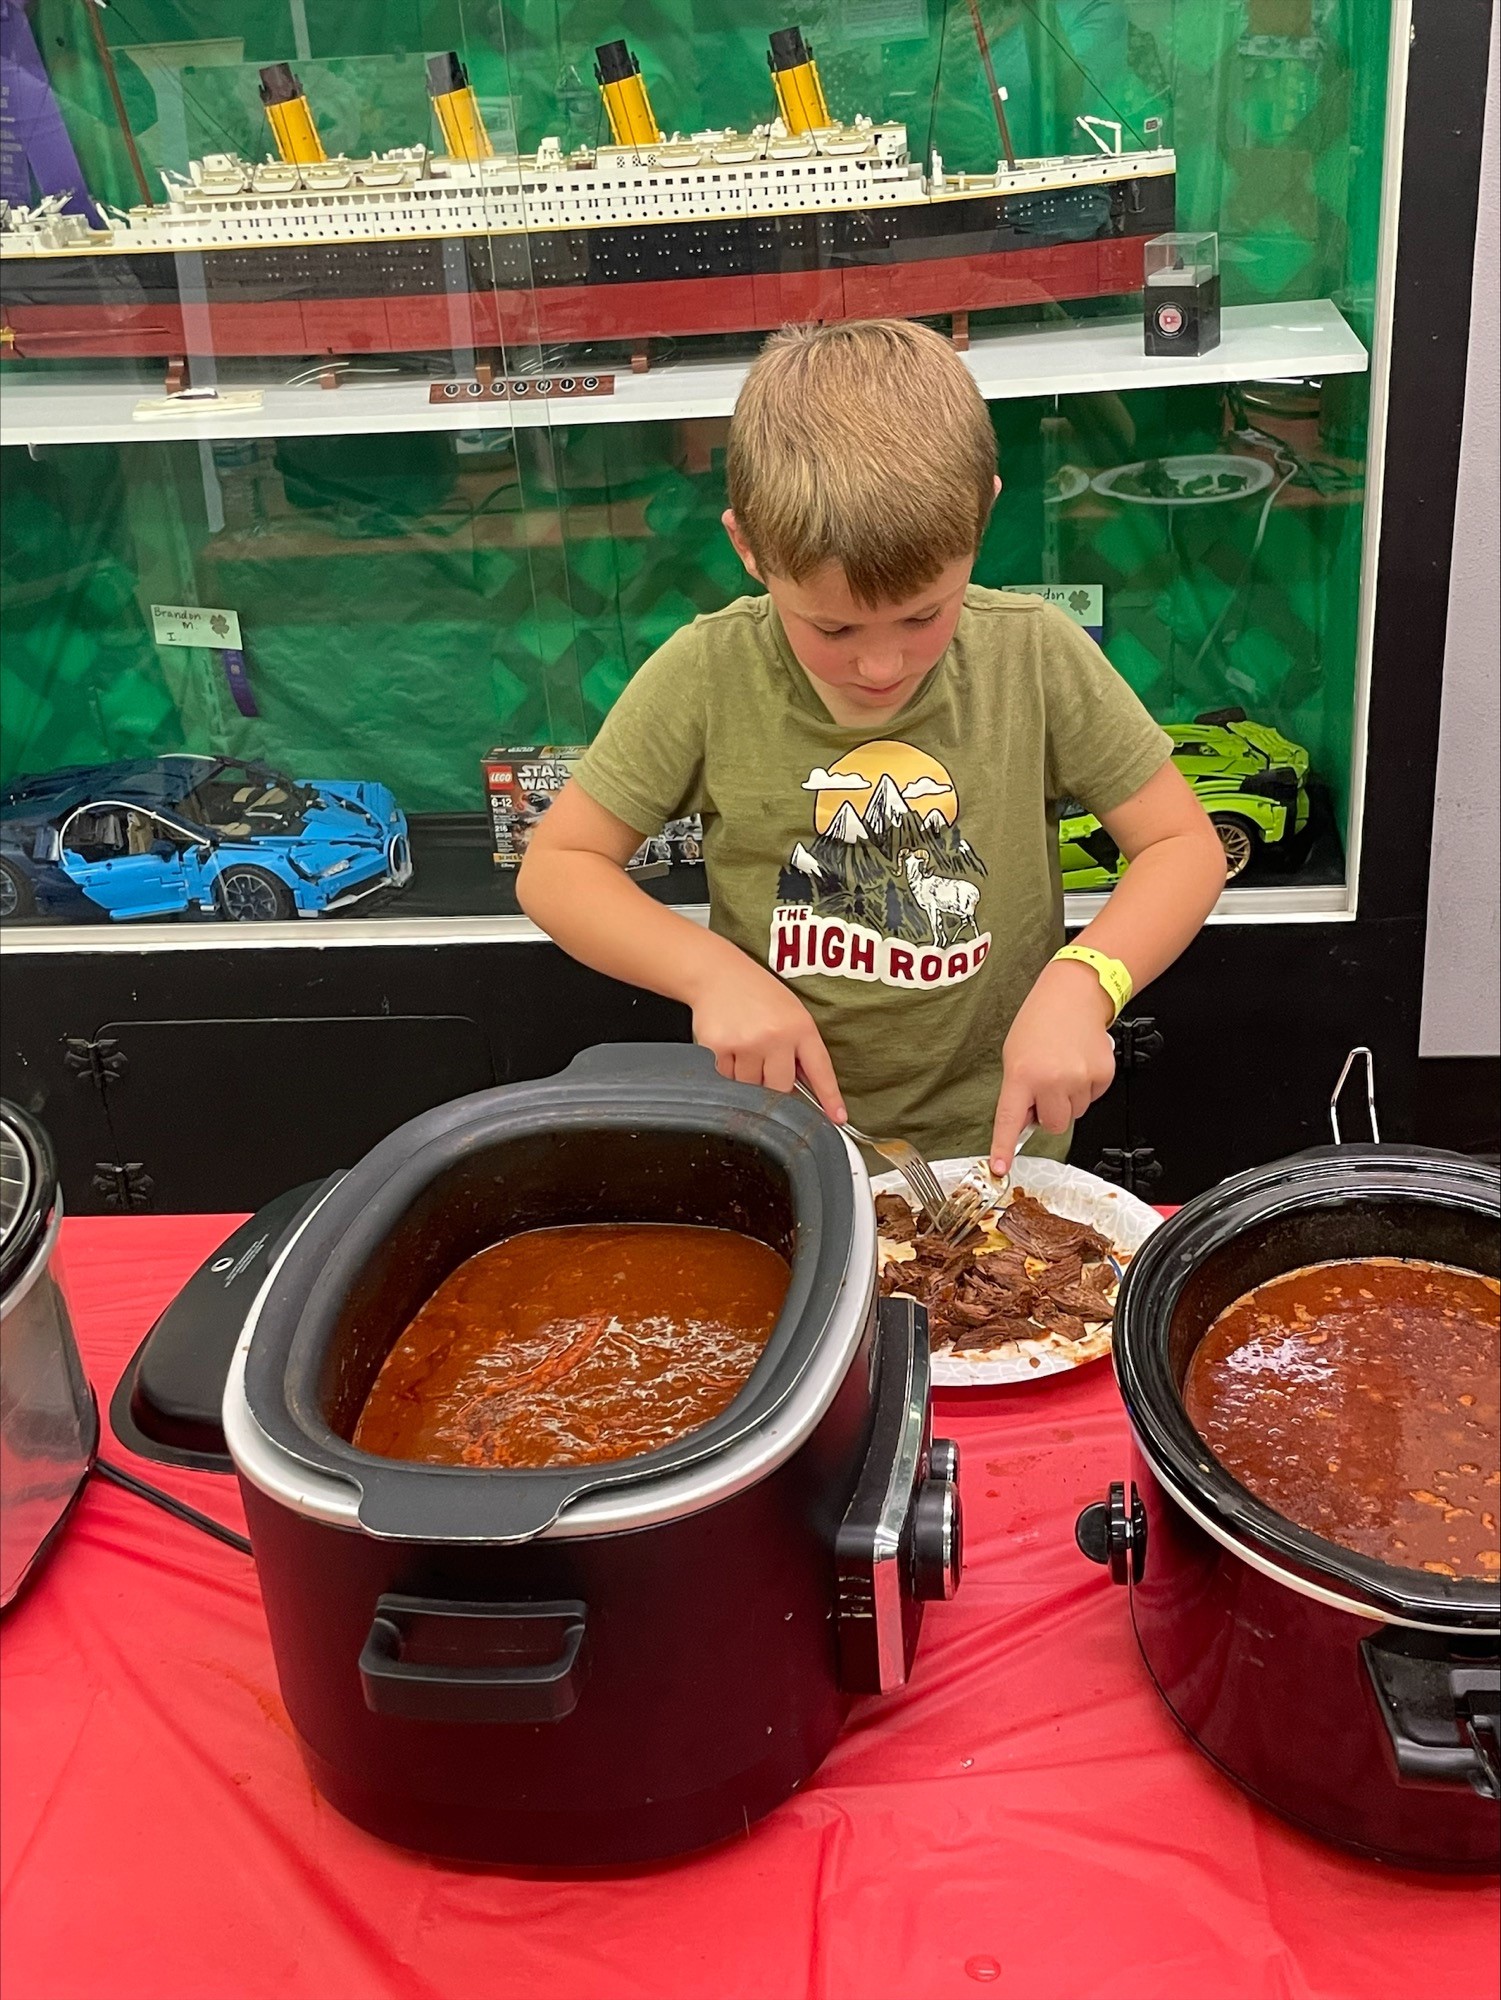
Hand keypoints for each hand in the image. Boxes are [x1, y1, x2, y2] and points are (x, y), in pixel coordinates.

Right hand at [687, 956, 845, 1119]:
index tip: (837, 1117)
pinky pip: (726, 1079)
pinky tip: (728, 1046)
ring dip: (748, 1078)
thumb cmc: (757, 993)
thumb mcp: (791, 1012)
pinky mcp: (718, 1049)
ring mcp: (746, 1044)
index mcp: (800, 1027)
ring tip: (744, 1047)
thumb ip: (800, 1048)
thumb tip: (806, 1089)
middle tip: (764, 1061)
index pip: (819, 1069)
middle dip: (773, 1083)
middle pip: (780, 1088)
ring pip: (750, 1088)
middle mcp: (775, 1036)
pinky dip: (727, 1071)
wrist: (716, 972)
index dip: (829, 1097)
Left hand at [990, 959, 1116, 1171]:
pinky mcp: (1102, 1077)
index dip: (1004, 1148)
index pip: (1010, 1120)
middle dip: (1049, 1112)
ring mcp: (1080, 1080)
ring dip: (1068, 1098)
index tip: (999, 1168)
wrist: (1075, 995)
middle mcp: (1052, 1080)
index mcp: (1022, 1075)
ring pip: (1075, 1113)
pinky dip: (1085, 1087)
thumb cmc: (1040, 1021)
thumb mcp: (1014, 1055)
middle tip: (1047, 1085)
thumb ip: (1018, 1091)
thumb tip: (1026, 1122)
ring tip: (1064, 1067)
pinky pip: (1092, 1098)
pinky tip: (1079, 1063)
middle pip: (1054, 1125)